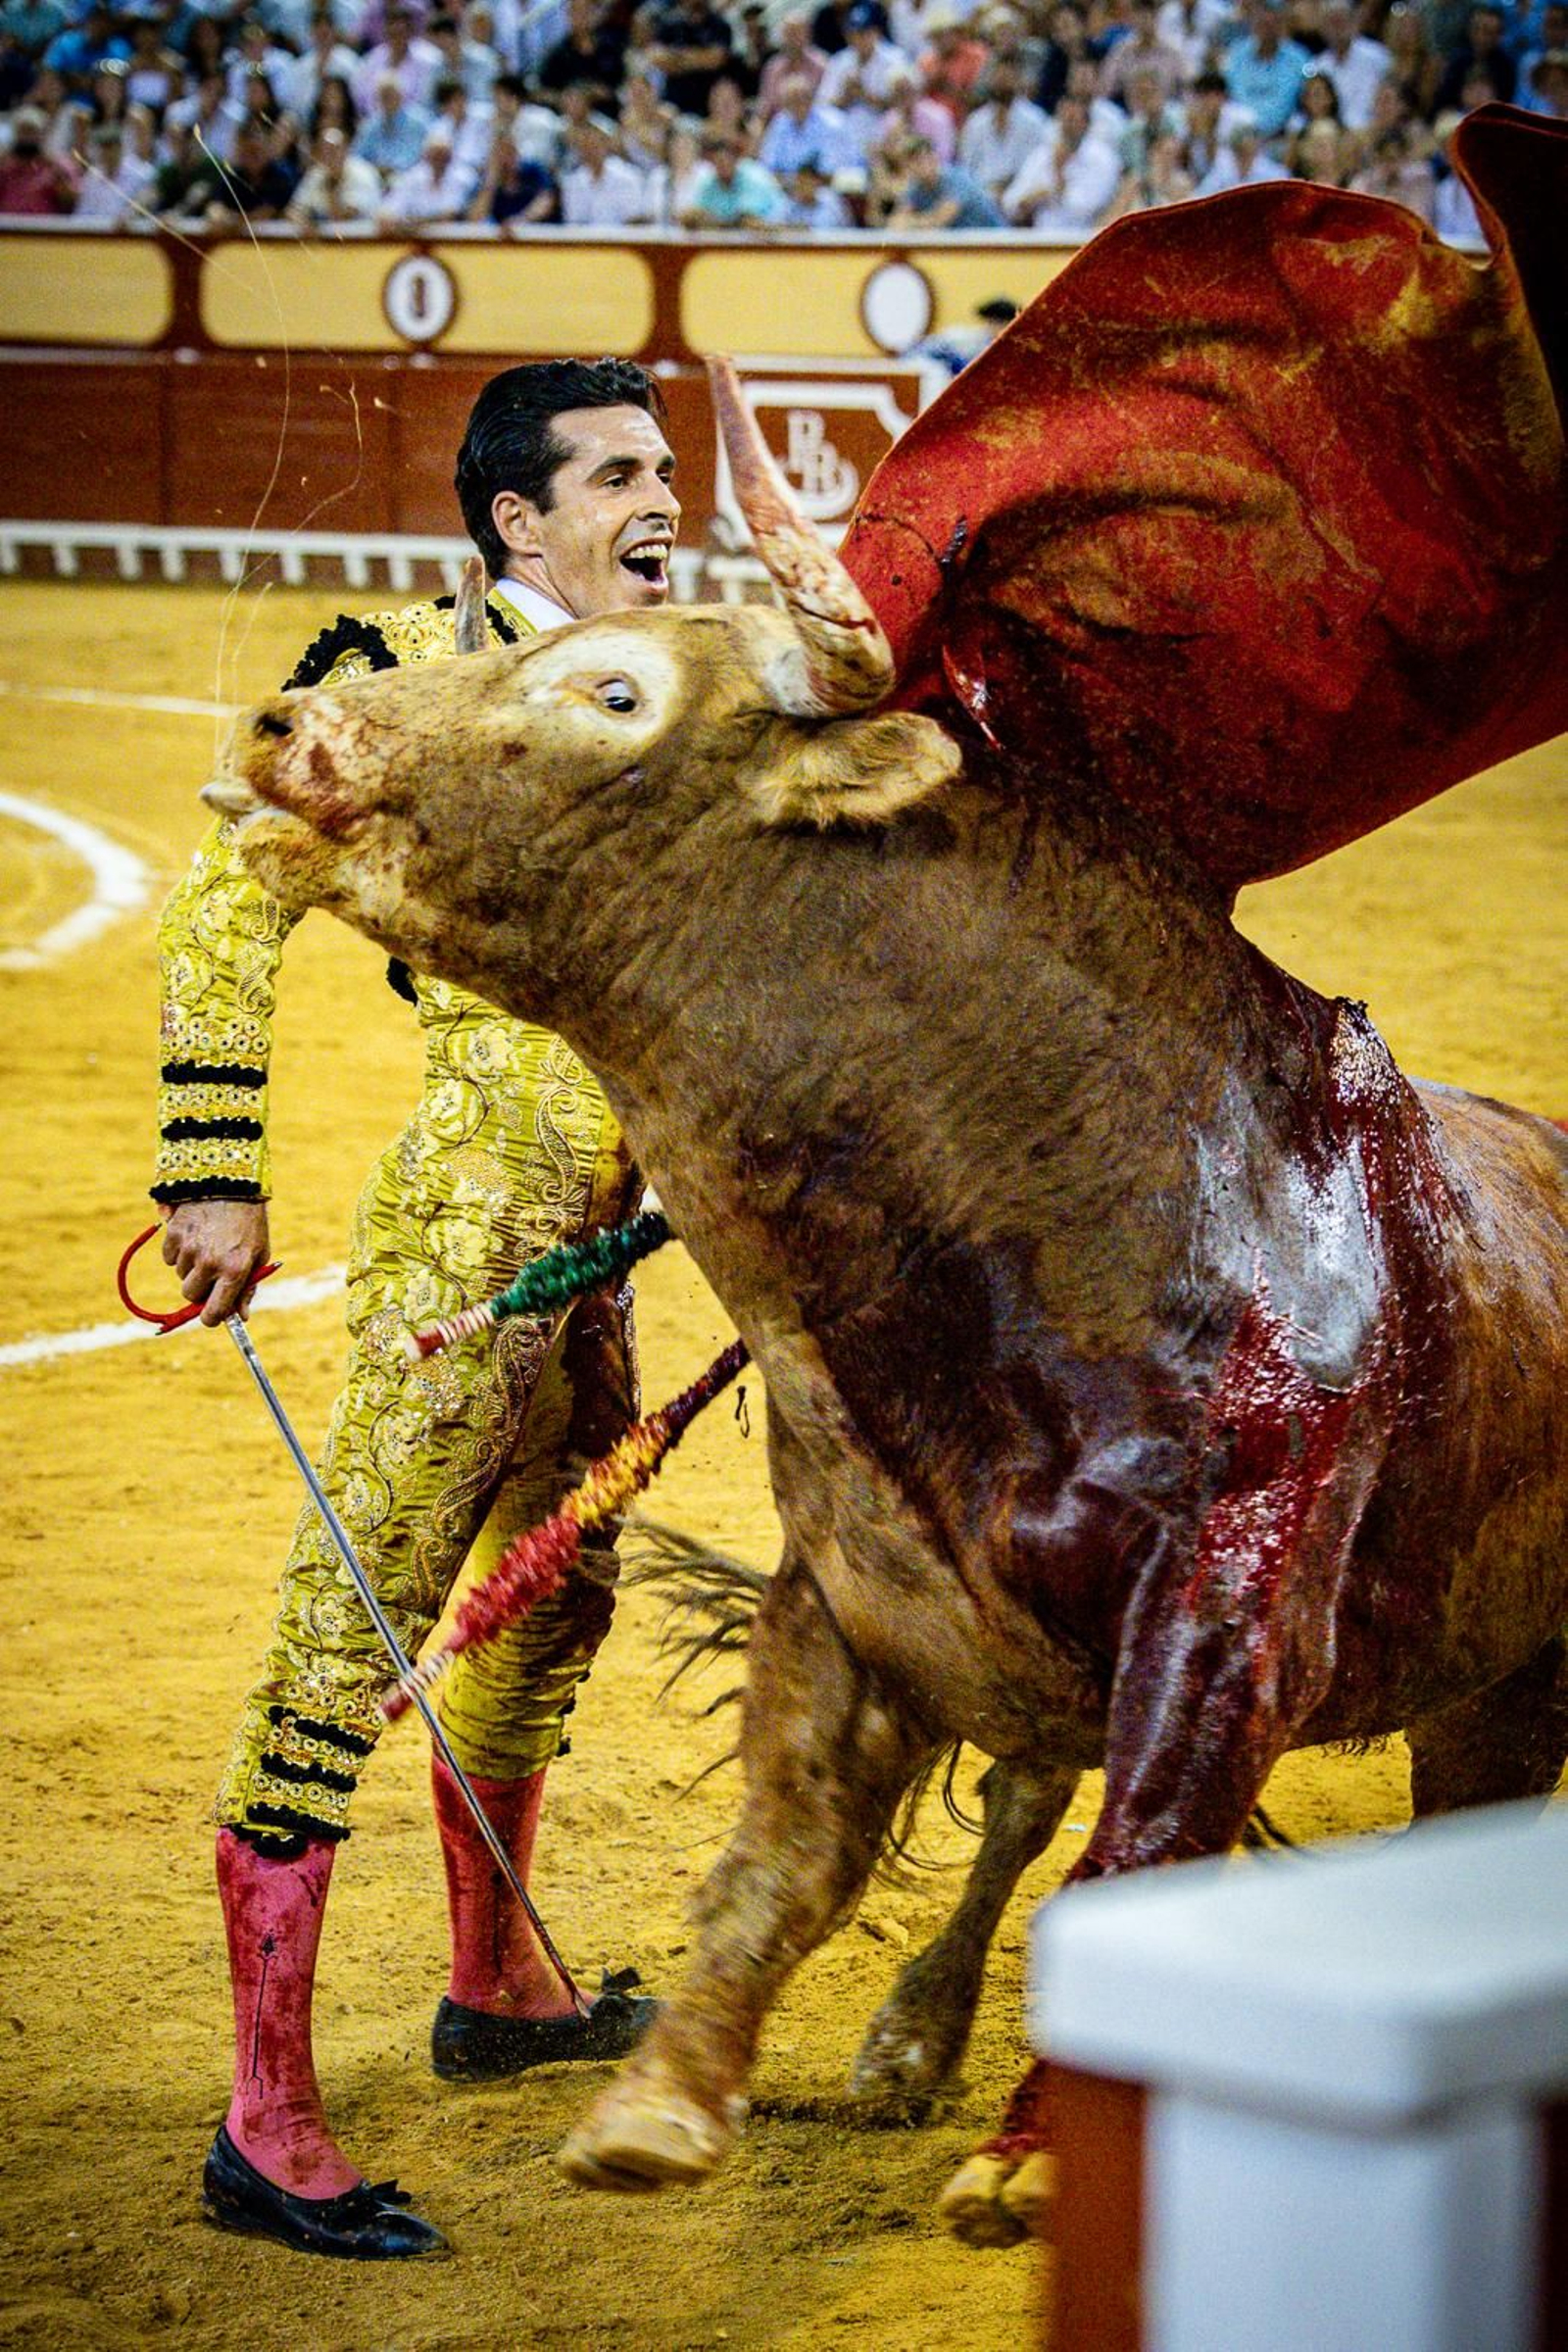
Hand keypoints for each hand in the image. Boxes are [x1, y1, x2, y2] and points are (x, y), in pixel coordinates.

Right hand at [161, 1198, 271, 1325]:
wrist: (232, 1184)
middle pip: (190, 1295)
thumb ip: (248, 1287)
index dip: (211, 1318)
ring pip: (180, 1274)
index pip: (214, 1311)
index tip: (211, 1316)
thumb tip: (240, 1317)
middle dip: (199, 1289)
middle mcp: (210, 1262)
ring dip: (191, 1267)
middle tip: (211, 1273)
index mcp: (235, 1270)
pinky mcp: (174, 1234)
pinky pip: (169, 1257)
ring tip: (208, 1244)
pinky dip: (178, 1251)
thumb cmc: (249, 1224)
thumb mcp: (258, 1255)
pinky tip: (194, 1235)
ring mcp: (190, 1248)